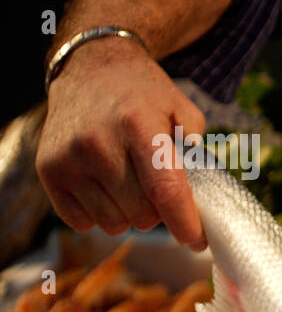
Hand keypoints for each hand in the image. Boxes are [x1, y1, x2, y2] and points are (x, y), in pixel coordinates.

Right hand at [36, 37, 206, 249]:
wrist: (89, 69)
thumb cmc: (143, 95)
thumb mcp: (182, 108)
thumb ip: (199, 149)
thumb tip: (202, 197)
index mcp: (138, 125)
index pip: (165, 190)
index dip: (185, 223)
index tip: (198, 243)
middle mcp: (98, 143)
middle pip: (142, 215)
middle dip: (159, 212)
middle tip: (157, 188)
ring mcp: (69, 159)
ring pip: (114, 224)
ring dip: (129, 215)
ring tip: (130, 184)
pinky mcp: (49, 172)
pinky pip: (83, 223)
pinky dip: (100, 215)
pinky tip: (104, 186)